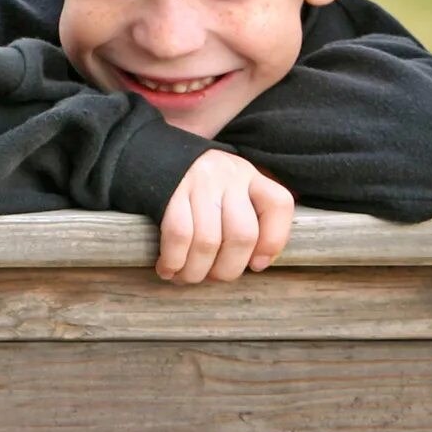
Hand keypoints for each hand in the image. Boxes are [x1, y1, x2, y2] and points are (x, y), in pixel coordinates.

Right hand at [155, 149, 293, 283]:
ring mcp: (200, 181)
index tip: (258, 265)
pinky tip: (168, 268)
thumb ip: (249, 218)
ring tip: (187, 277)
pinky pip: (178, 235)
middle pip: (242, 234)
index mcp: (250, 176)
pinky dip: (174, 260)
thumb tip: (258, 262)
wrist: (152, 154)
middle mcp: (229, 175)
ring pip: (208, 241)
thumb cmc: (199, 187)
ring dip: (196, 271)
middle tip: (213, 277)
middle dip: (227, 269)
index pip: (279, 204)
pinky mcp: (170, 191)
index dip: (273, 241)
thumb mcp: (231, 191)